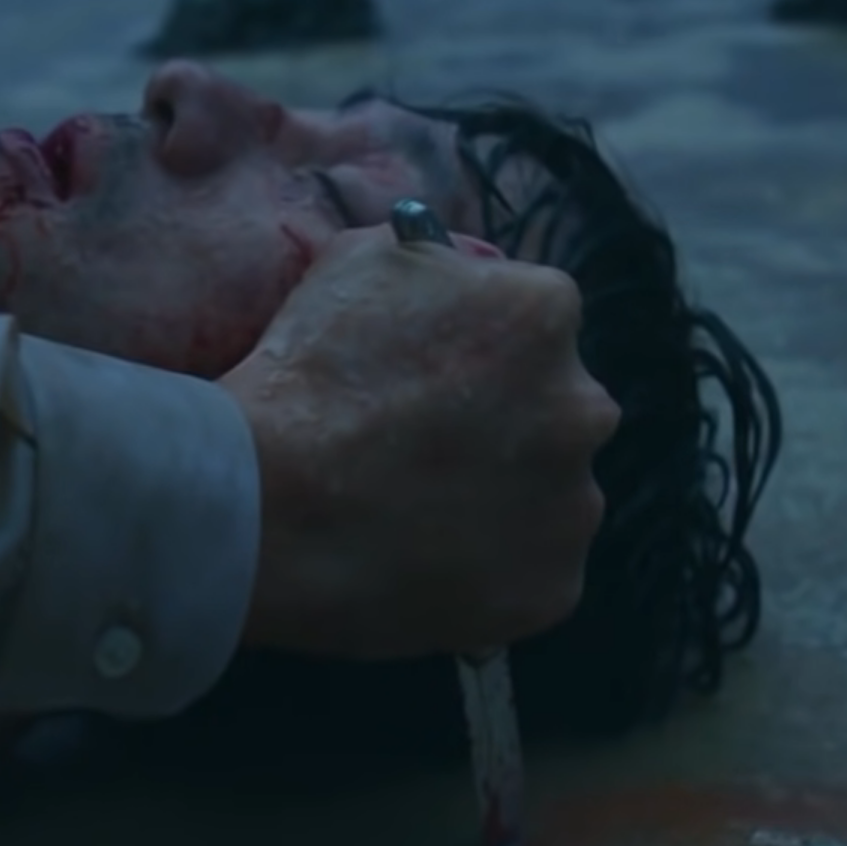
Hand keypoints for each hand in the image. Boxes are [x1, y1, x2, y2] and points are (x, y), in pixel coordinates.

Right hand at [219, 226, 618, 659]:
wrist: (263, 507)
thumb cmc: (301, 376)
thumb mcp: (356, 261)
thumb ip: (433, 255)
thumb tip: (465, 270)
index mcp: (544, 314)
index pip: (532, 323)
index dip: (477, 350)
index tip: (430, 380)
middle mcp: (583, 408)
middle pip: (555, 411)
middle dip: (506, 425)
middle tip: (424, 452)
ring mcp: (574, 507)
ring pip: (550, 496)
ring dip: (503, 499)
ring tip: (417, 516)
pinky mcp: (553, 590)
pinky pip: (532, 574)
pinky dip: (491, 572)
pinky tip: (426, 564)